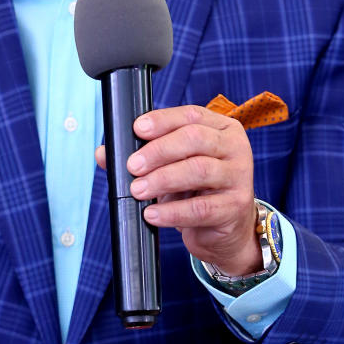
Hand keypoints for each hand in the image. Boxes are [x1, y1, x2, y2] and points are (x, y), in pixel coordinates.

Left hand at [95, 104, 262, 275]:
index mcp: (221, 128)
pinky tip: (153, 214)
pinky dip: (172, 211)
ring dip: (162, 179)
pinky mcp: (235, 207)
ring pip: (198, 170)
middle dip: (158, 151)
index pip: (192, 115)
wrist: (225, 228)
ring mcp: (239, 177)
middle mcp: (235, 147)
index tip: (138, 129)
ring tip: (137, 190)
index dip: (163, 120)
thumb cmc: (197, 190)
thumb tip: (104, 154)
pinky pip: (201, 208)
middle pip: (195, 139)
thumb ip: (141, 156)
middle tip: (132, 166)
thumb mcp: (172, 166)